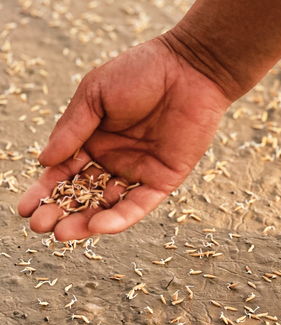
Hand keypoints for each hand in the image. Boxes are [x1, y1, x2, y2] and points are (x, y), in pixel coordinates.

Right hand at [18, 37, 230, 239]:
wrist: (189, 69)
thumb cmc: (140, 72)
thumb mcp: (94, 95)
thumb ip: (71, 129)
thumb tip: (43, 161)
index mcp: (93, 140)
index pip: (64, 172)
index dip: (45, 191)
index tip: (25, 210)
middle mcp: (114, 161)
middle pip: (83, 194)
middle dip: (61, 211)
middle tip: (41, 226)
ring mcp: (138, 173)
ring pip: (108, 206)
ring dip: (86, 222)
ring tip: (62, 234)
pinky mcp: (163, 181)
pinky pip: (138, 204)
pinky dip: (119, 217)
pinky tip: (98, 227)